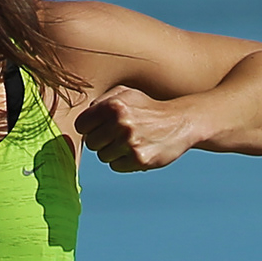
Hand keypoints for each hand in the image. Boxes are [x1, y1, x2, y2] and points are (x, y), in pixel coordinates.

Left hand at [74, 85, 197, 172]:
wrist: (180, 122)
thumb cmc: (147, 108)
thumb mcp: (125, 93)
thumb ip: (101, 102)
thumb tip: (81, 119)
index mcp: (114, 105)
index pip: (81, 125)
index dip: (89, 128)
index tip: (100, 128)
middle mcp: (121, 123)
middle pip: (91, 143)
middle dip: (102, 141)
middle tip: (118, 136)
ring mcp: (130, 142)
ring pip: (103, 156)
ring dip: (113, 152)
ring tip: (130, 142)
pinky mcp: (139, 159)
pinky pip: (116, 166)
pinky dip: (124, 162)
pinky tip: (137, 150)